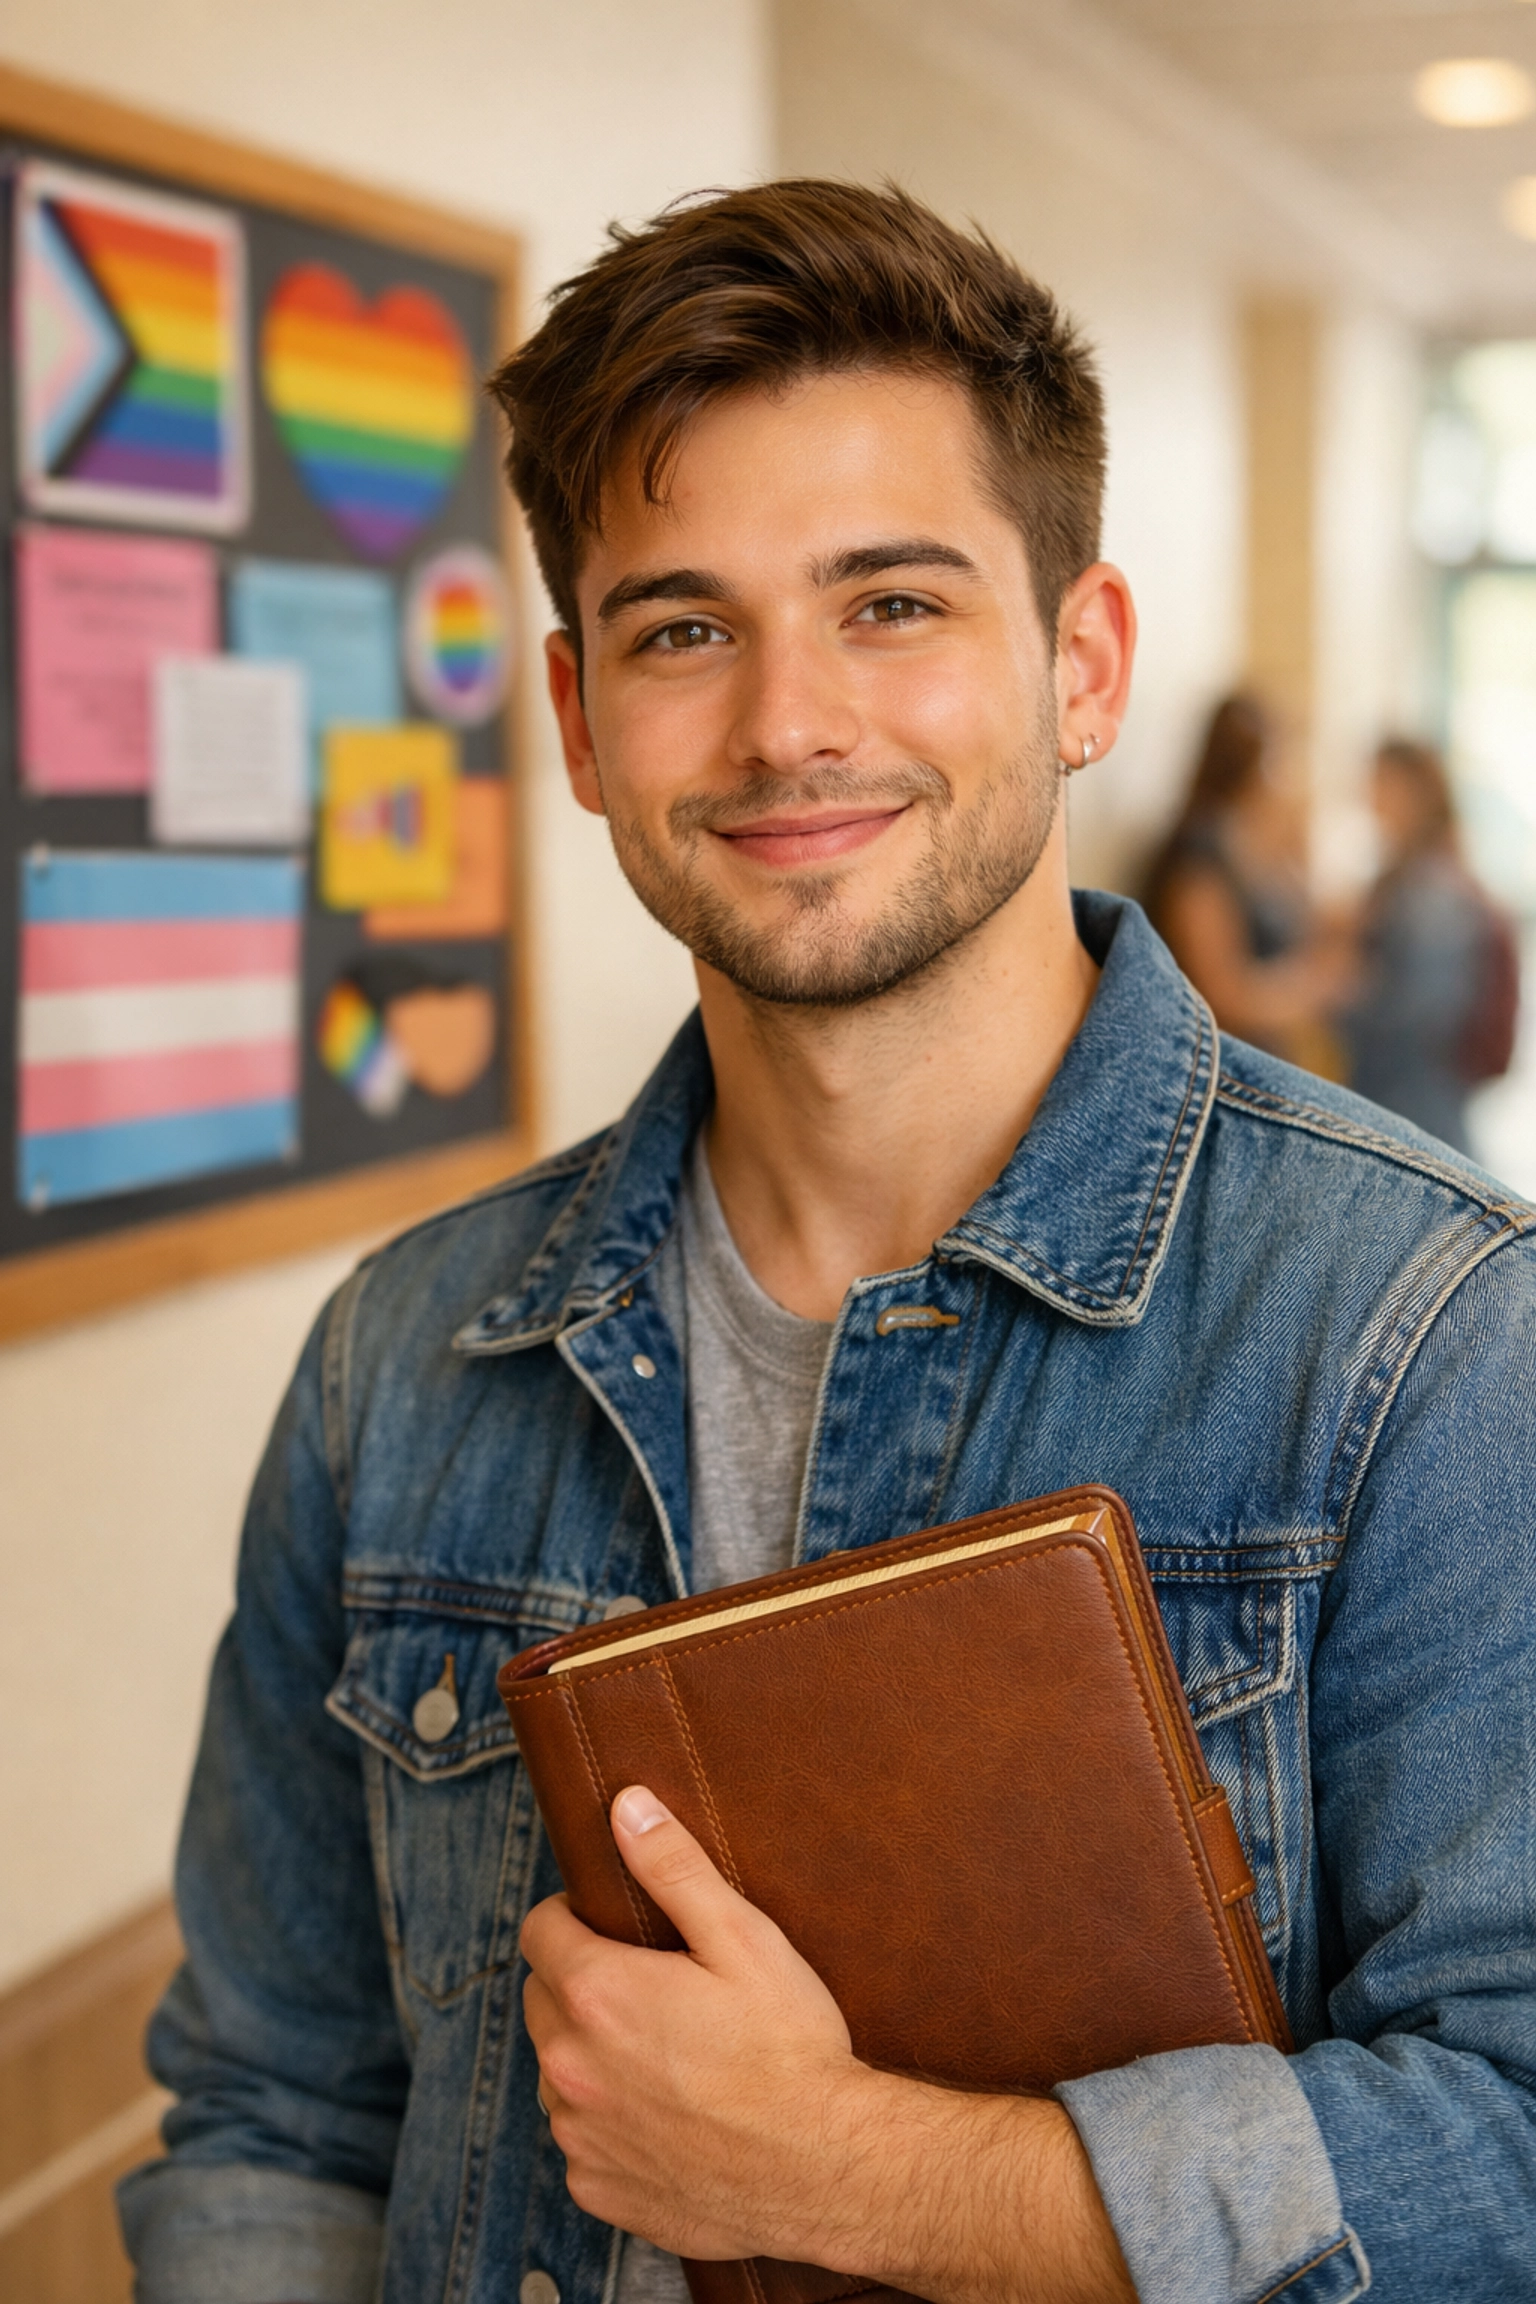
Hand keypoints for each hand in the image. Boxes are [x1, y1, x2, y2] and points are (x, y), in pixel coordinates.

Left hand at [520, 1789, 1134, 2303]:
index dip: (574, 1917)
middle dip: (580, 1983)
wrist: (828, 2171)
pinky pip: (581, 2140)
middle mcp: (569, 2067)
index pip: (538, 1930)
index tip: (614, 1925)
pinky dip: (609, 2123)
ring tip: (666, 2055)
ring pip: (556, 2072)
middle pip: (541, 2000)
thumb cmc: (791, 2050)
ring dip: (589, 2056)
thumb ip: (674, 1867)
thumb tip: (626, 1807)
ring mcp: (580, 2135)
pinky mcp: (597, 2189)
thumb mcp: (743, 1938)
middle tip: (653, 1989)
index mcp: (596, 1994)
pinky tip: (669, 2117)